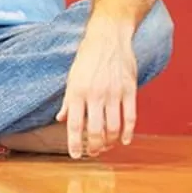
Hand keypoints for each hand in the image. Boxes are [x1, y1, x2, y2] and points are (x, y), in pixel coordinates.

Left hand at [56, 17, 137, 158]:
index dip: (75, 144)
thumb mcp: (72, 77)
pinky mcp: (129, 89)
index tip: (75, 156)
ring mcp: (114, 92)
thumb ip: (68, 100)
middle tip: (94, 152)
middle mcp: (95, 94)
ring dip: (110, 142)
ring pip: (114, 127)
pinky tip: (124, 140)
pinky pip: (130, 117)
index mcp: (77, 91)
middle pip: (96, 130)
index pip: (75, 125)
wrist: (108, 37)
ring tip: (107, 146)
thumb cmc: (88, 57)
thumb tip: (60, 118)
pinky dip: (128, 132)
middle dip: (95, 147)